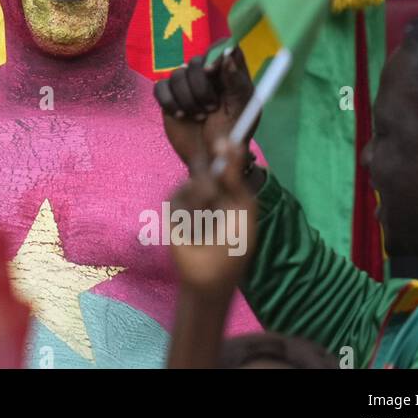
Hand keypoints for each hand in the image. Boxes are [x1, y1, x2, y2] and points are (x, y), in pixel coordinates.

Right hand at [155, 47, 253, 173]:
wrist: (212, 157)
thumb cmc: (232, 133)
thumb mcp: (241, 108)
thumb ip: (236, 81)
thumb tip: (227, 55)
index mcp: (229, 74)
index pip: (223, 47)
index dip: (215, 54)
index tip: (212, 71)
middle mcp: (207, 76)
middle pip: (196, 61)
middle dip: (201, 87)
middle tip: (211, 108)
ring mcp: (186, 85)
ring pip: (177, 74)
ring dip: (187, 98)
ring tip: (198, 116)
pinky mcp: (169, 97)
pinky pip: (160, 88)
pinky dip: (169, 101)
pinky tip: (179, 115)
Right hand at [169, 138, 257, 297]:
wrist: (210, 276)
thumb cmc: (234, 248)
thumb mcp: (243, 211)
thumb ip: (237, 181)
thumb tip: (232, 148)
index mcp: (229, 190)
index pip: (225, 164)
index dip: (226, 151)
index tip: (225, 141)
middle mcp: (208, 191)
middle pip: (205, 169)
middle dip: (210, 177)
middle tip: (215, 189)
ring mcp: (190, 200)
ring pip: (192, 184)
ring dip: (201, 202)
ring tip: (207, 223)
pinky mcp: (174, 210)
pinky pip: (178, 199)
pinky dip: (188, 213)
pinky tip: (193, 228)